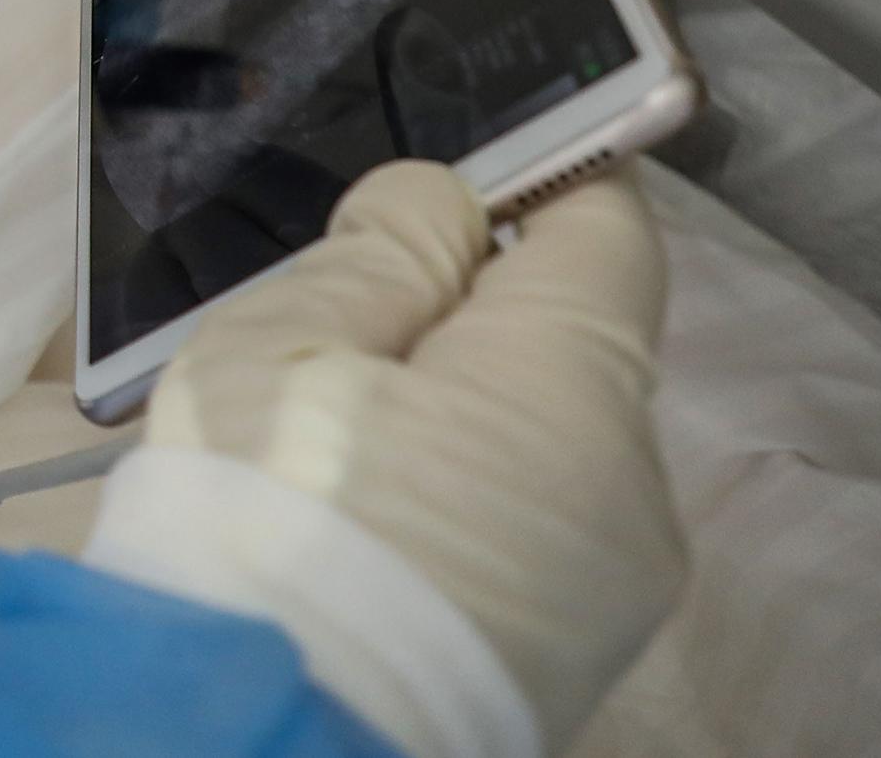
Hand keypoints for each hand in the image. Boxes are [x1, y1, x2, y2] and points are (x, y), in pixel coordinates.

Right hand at [83, 162, 681, 757]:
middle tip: (333, 334)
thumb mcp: (282, 342)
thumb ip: (381, 251)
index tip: (440, 190)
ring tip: (333, 441)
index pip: (605, 228)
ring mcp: (612, 582)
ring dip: (460, 412)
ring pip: (545, 439)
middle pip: (568, 343)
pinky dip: (466, 497)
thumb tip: (443, 203)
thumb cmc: (260, 521)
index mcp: (567, 385)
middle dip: (466, 316)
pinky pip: (534, 525)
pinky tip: (365, 520)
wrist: (253, 733)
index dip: (533, 179)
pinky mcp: (576, 650)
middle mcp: (628, 483)